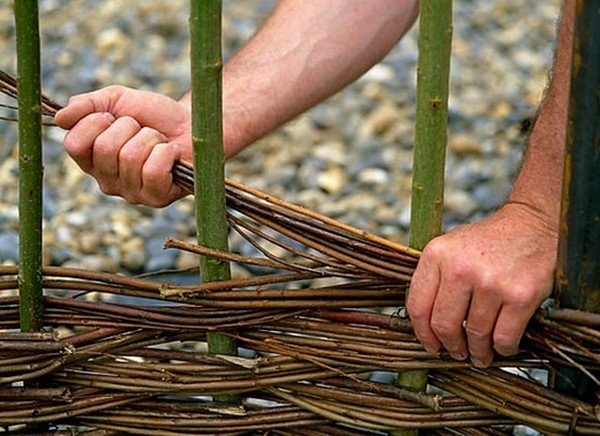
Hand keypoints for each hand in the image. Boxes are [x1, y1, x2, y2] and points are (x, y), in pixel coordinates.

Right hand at [55, 85, 191, 206]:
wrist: (192, 124)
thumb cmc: (155, 116)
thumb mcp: (117, 100)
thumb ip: (86, 105)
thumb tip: (60, 118)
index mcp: (91, 160)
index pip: (74, 144)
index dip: (96, 121)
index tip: (115, 117)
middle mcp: (107, 181)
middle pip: (105, 148)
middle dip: (130, 128)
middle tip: (143, 130)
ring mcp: (131, 193)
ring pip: (131, 157)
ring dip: (151, 138)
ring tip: (159, 141)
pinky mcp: (156, 198)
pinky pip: (153, 170)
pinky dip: (166, 152)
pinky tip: (171, 155)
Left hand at [406, 202, 557, 366]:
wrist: (532, 225)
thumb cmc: (487, 242)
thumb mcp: (450, 248)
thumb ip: (434, 278)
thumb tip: (425, 325)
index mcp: (436, 254)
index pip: (417, 306)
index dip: (423, 333)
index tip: (431, 345)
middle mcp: (460, 268)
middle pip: (444, 325)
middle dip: (451, 346)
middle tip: (458, 352)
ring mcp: (491, 283)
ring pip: (476, 335)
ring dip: (478, 352)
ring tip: (480, 354)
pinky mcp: (520, 296)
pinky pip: (504, 337)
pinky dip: (503, 349)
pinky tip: (502, 346)